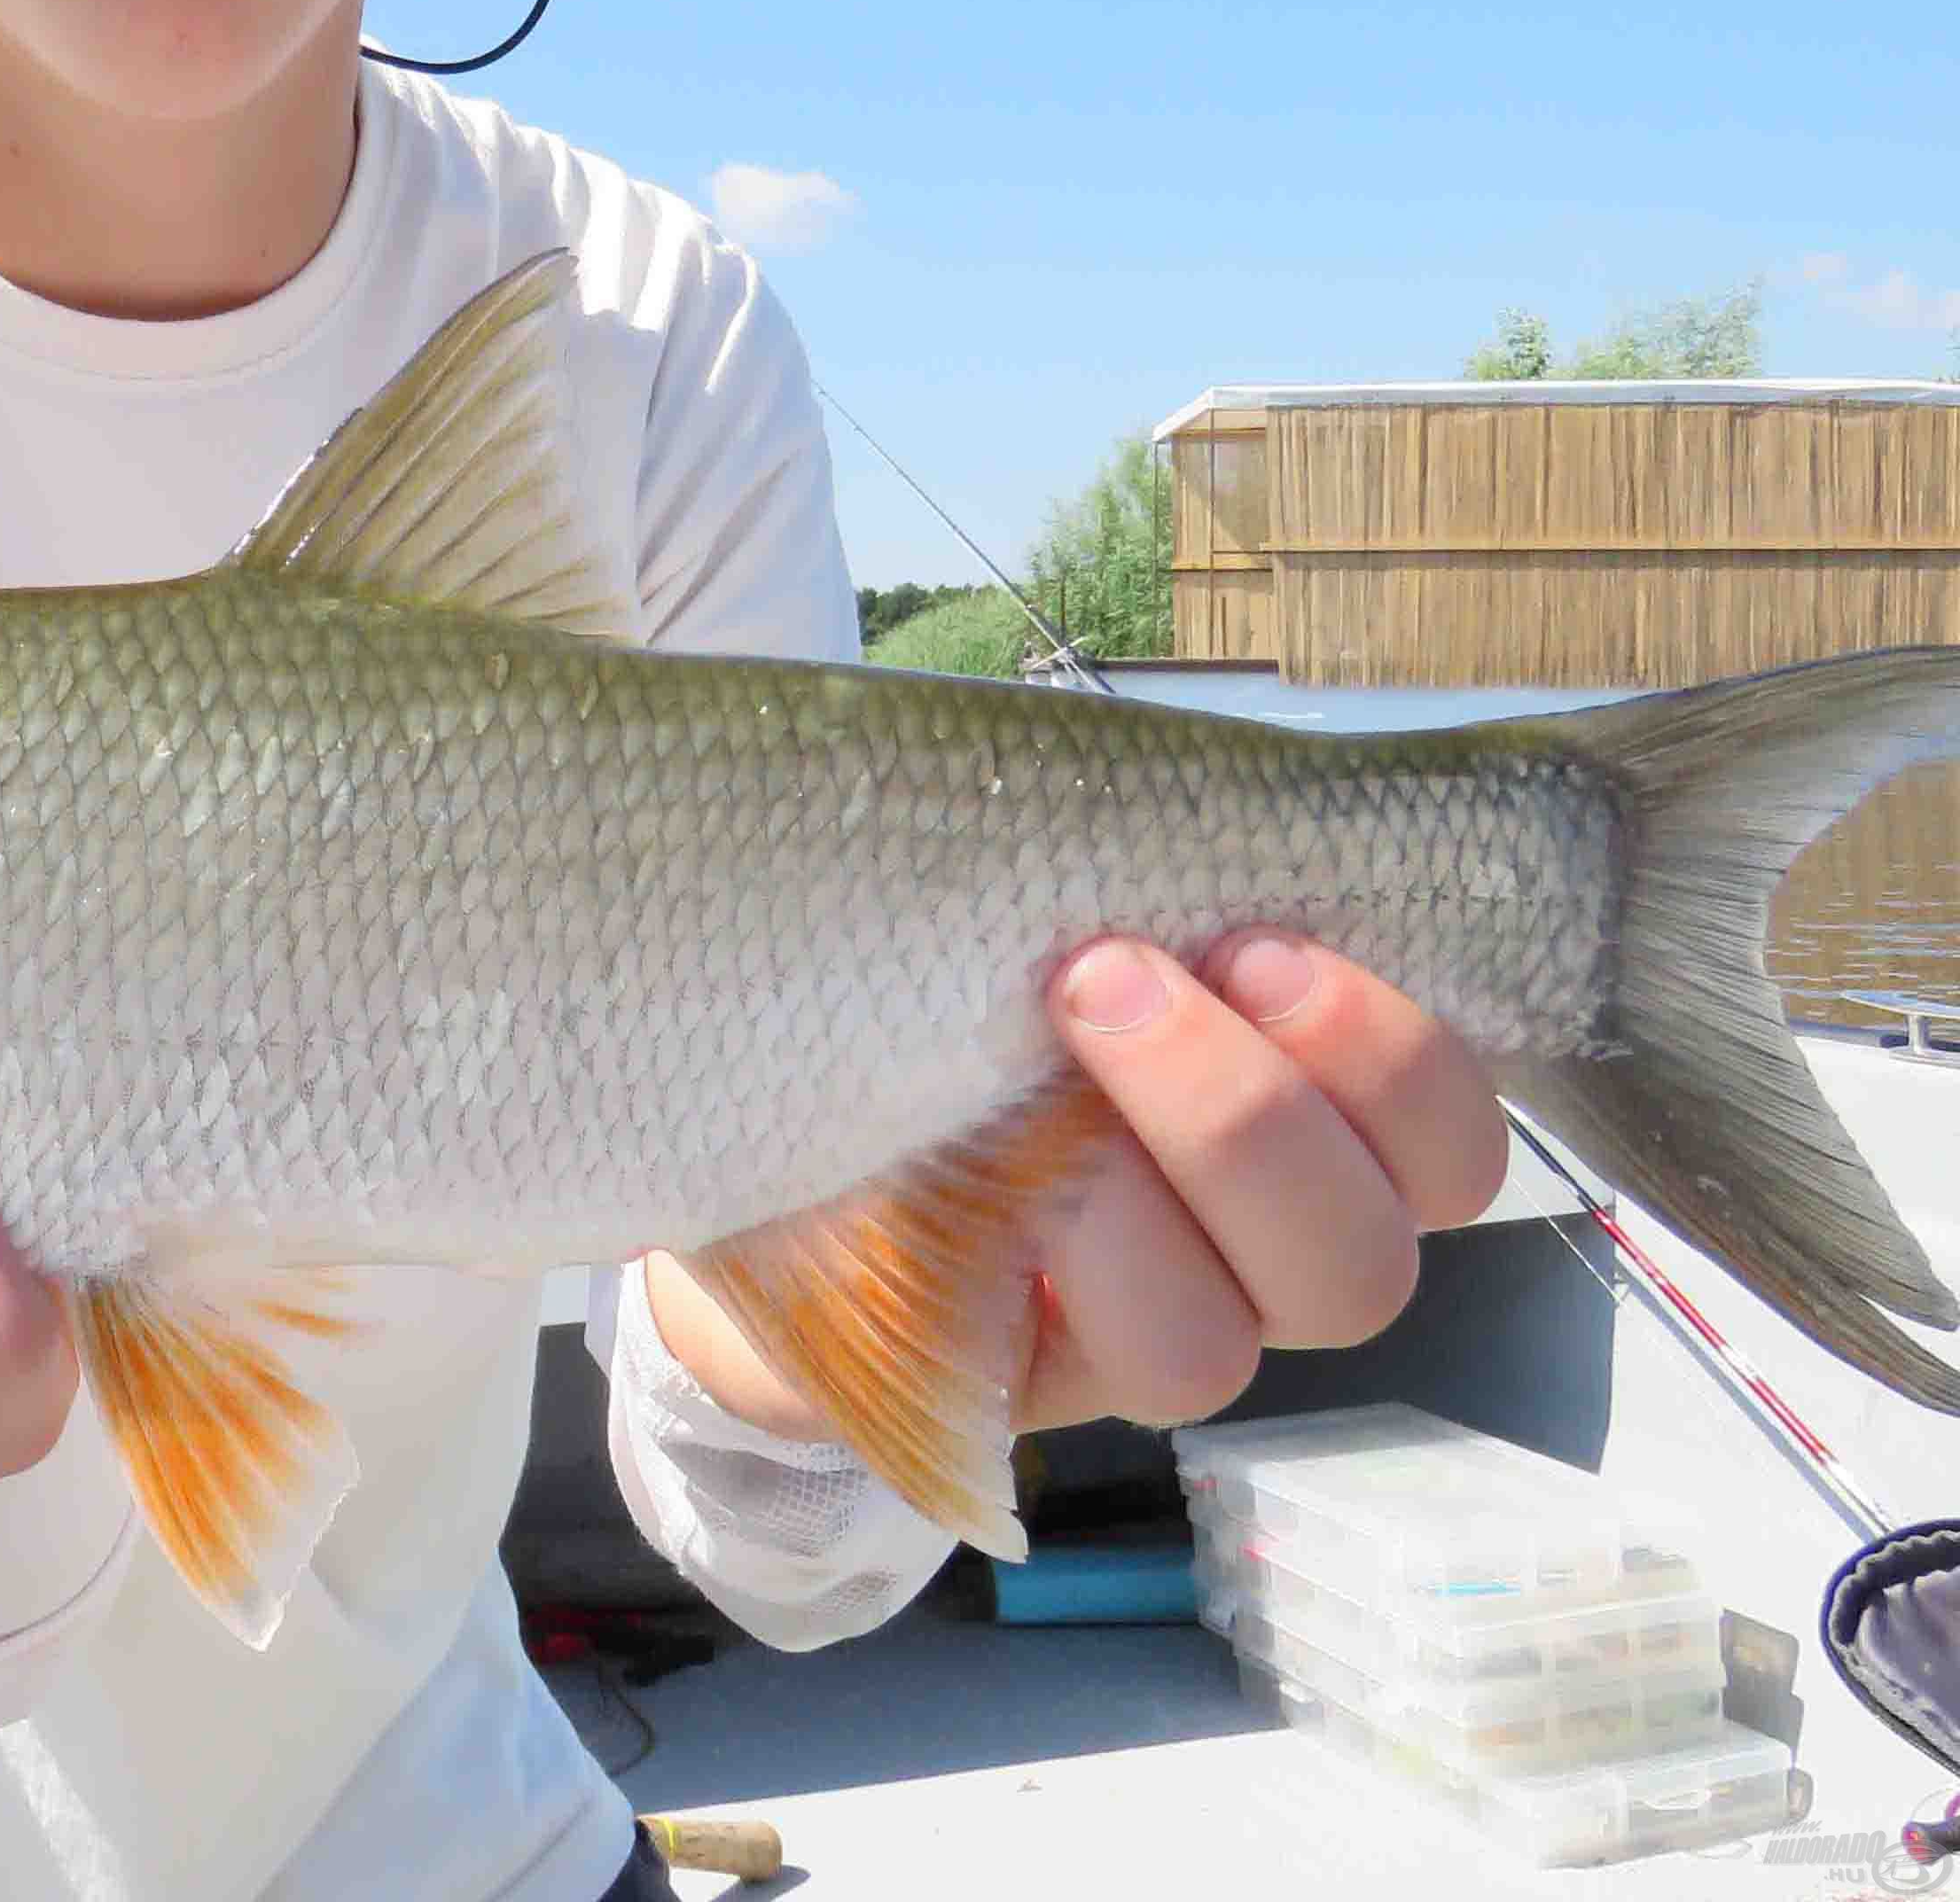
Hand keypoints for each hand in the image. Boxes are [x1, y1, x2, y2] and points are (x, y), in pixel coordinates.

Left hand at [644, 933, 1511, 1440]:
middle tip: (1113, 973)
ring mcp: (1147, 1335)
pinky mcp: (1026, 1387)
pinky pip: (1103, 1368)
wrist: (752, 1096)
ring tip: (1037, 1054)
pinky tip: (974, 1164)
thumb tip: (1185, 810)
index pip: (1447, 1146)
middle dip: (1253, 1110)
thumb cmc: (927, 983)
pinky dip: (1059, 1255)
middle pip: (1367, 1259)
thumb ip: (1140, 883)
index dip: (1395, 1057)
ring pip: (1239, 1334)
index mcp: (1305, 1134)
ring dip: (1142, 1182)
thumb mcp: (1040, 911)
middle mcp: (1251, 1258)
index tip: (1257, 940)